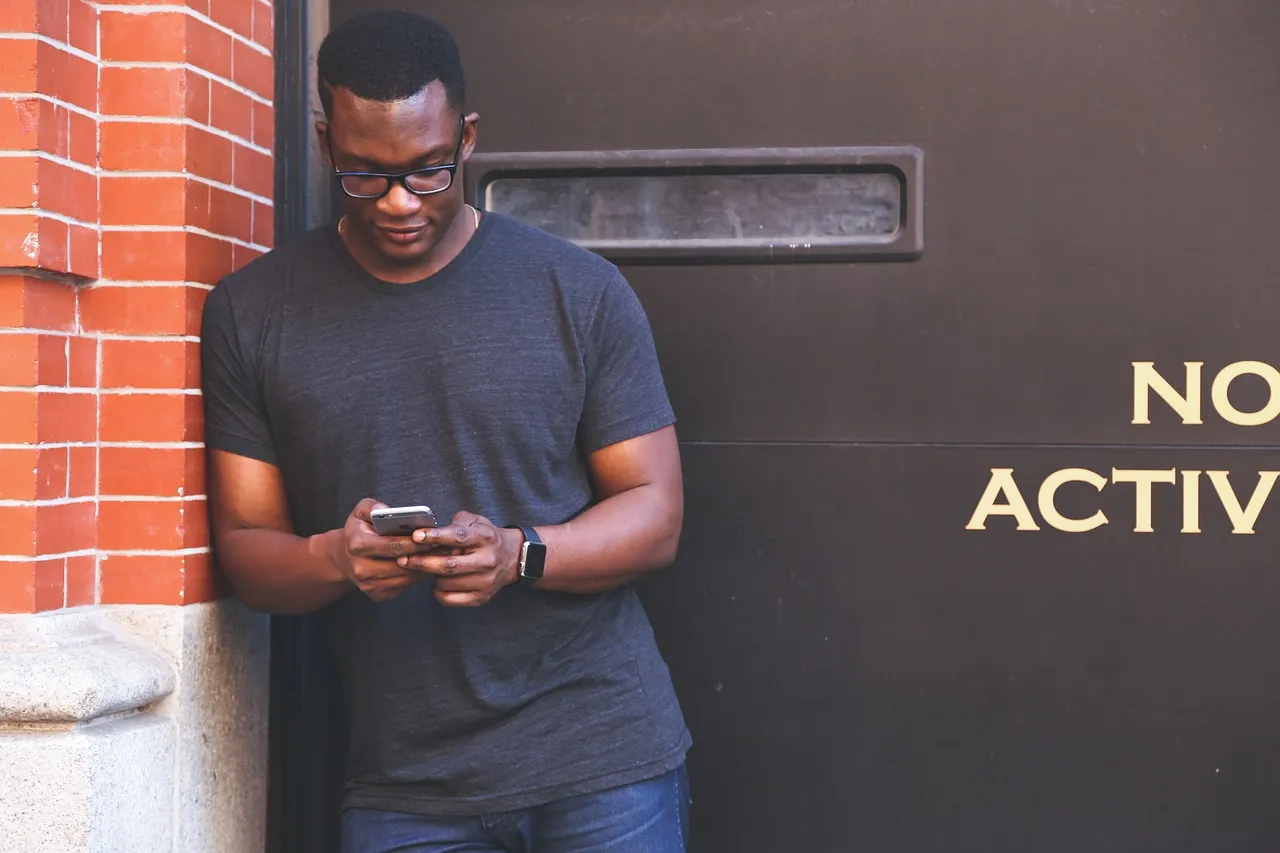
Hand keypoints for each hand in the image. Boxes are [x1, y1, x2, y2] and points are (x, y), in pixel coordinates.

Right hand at [330, 498, 431, 602]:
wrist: (346, 556)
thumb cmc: (360, 530)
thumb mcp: (361, 512)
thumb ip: (373, 506)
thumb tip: (386, 510)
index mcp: (357, 545)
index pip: (391, 545)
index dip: (414, 542)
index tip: (432, 537)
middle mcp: (360, 568)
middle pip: (401, 564)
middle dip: (423, 555)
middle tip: (442, 547)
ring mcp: (368, 585)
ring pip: (405, 578)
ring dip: (423, 568)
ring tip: (438, 556)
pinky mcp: (377, 595)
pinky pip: (403, 587)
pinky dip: (416, 577)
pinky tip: (426, 566)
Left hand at [398, 511, 521, 606]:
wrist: (511, 558)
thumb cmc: (485, 538)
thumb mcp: (475, 521)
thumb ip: (454, 523)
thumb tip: (429, 531)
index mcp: (485, 538)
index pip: (458, 537)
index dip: (435, 537)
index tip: (416, 536)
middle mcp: (487, 560)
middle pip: (448, 565)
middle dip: (422, 562)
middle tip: (403, 559)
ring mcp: (485, 581)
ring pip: (446, 583)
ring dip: (431, 576)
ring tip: (428, 568)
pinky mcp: (482, 598)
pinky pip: (450, 599)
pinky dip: (438, 591)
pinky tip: (438, 583)